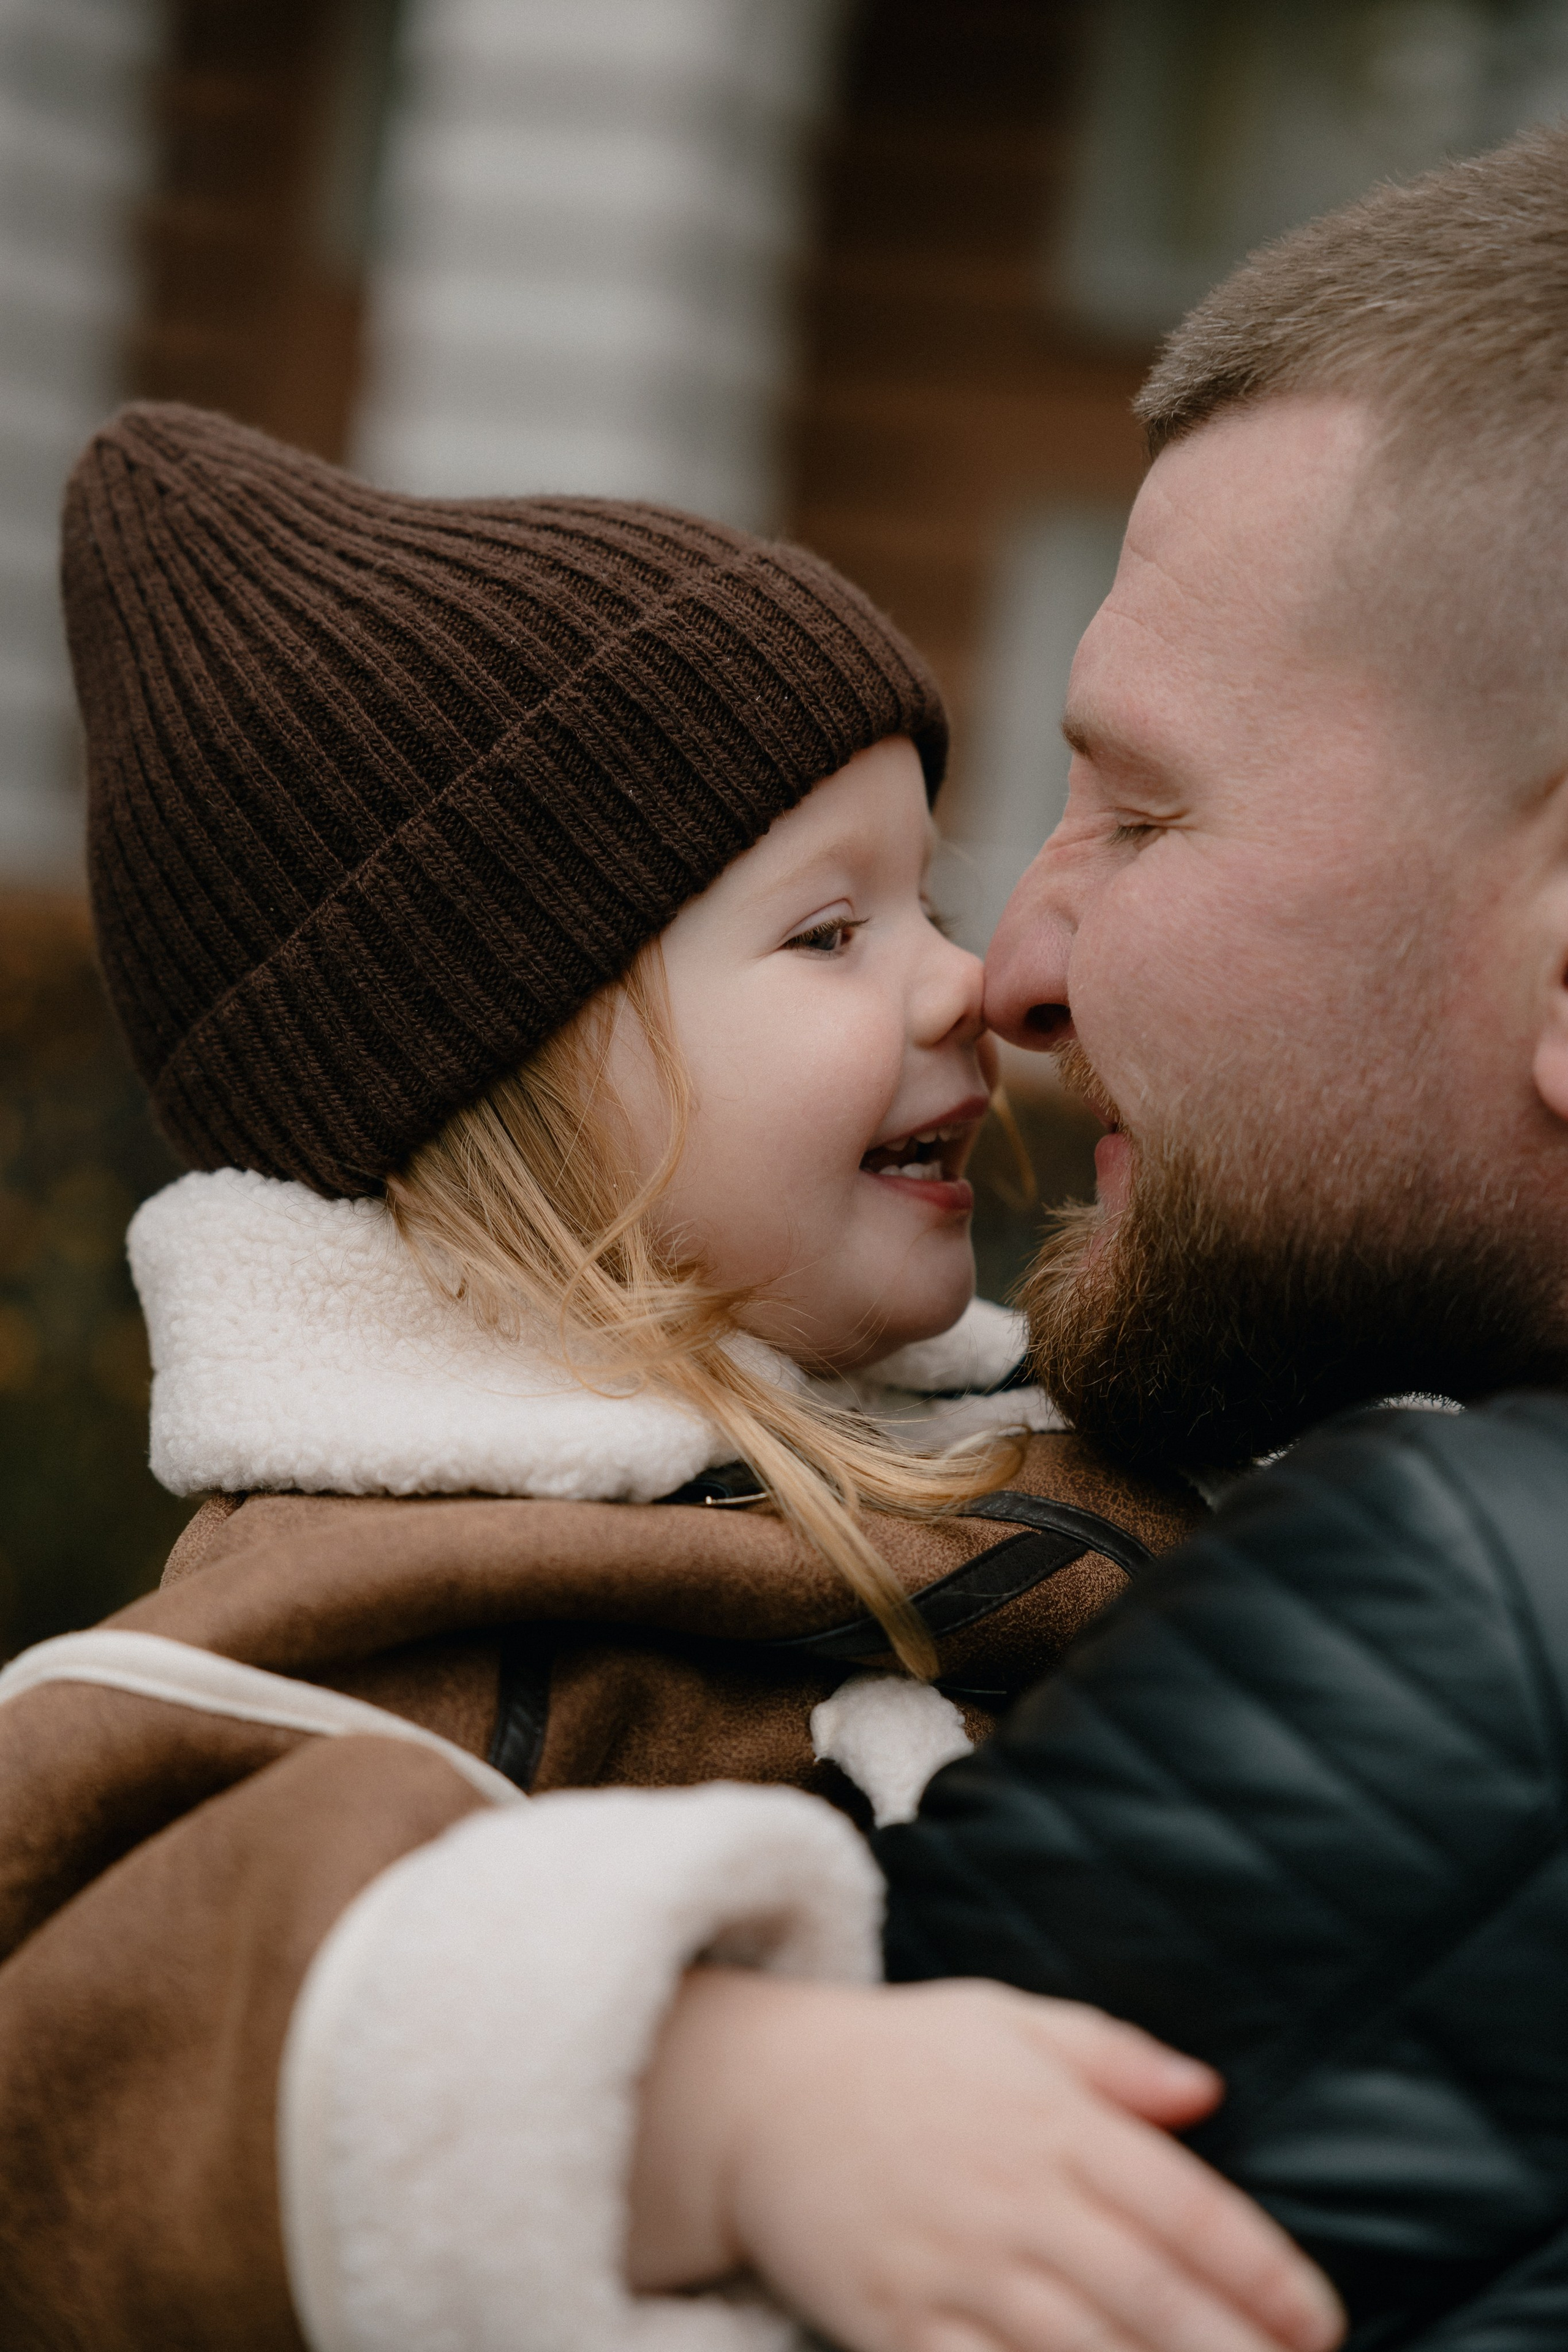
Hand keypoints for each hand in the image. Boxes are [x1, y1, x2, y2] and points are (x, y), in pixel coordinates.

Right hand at [627, 1970, 1343, 2351]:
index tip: (1318, 2322)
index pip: (1182, 2205)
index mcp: (1051, 2122)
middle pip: (1148, 2295)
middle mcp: (1013, 2201)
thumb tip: (1208, 2092)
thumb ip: (1112, 2057)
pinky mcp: (897, 2327)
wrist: (755, 2096)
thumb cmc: (899, 2057)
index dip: (1260, 2270)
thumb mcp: (1008, 2020)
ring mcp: (954, 2271)